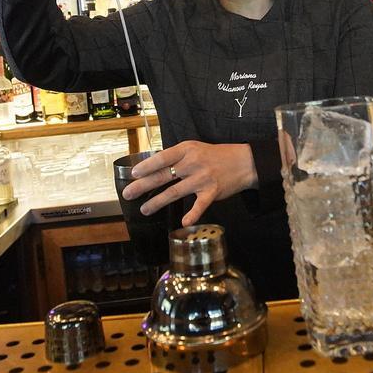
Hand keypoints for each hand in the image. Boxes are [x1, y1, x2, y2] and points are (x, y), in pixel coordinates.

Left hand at [121, 141, 257, 226]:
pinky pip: (200, 205)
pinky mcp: (212, 192)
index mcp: (186, 150)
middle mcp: (193, 163)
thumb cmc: (215, 156)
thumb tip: (153, 169)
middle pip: (163, 176)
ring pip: (175, 192)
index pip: (162, 158)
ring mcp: (202, 178)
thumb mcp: (194, 149)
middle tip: (128, 194)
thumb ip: (176, 158)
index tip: (133, 174)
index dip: (146, 166)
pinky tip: (183, 222)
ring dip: (157, 202)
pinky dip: (192, 214)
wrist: (244, 162)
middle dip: (143, 186)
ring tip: (144, 209)